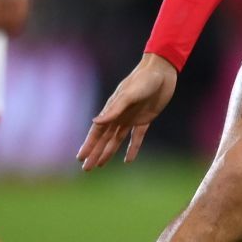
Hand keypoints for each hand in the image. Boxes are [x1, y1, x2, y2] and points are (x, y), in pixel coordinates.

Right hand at [78, 52, 178, 169]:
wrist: (161, 72)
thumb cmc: (142, 80)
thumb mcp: (128, 95)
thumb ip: (113, 110)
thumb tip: (95, 122)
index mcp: (112, 110)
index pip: (97, 132)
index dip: (89, 145)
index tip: (80, 158)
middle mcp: (119, 116)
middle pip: (104, 139)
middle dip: (95, 153)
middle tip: (86, 168)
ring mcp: (131, 118)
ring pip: (116, 140)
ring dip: (108, 152)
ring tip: (100, 165)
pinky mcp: (145, 119)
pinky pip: (137, 137)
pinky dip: (132, 148)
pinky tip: (128, 160)